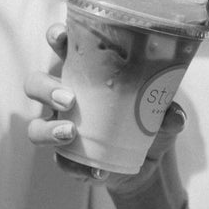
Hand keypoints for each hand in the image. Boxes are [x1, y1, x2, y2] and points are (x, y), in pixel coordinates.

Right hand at [25, 19, 186, 187]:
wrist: (146, 164)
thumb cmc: (148, 123)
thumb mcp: (162, 115)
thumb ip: (169, 113)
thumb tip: (173, 116)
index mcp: (85, 75)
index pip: (62, 49)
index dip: (55, 38)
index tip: (59, 35)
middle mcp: (65, 98)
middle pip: (35, 85)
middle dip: (44, 88)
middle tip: (69, 99)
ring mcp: (61, 128)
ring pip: (35, 127)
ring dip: (48, 130)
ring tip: (71, 133)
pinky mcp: (66, 159)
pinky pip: (61, 163)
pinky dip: (78, 169)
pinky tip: (98, 173)